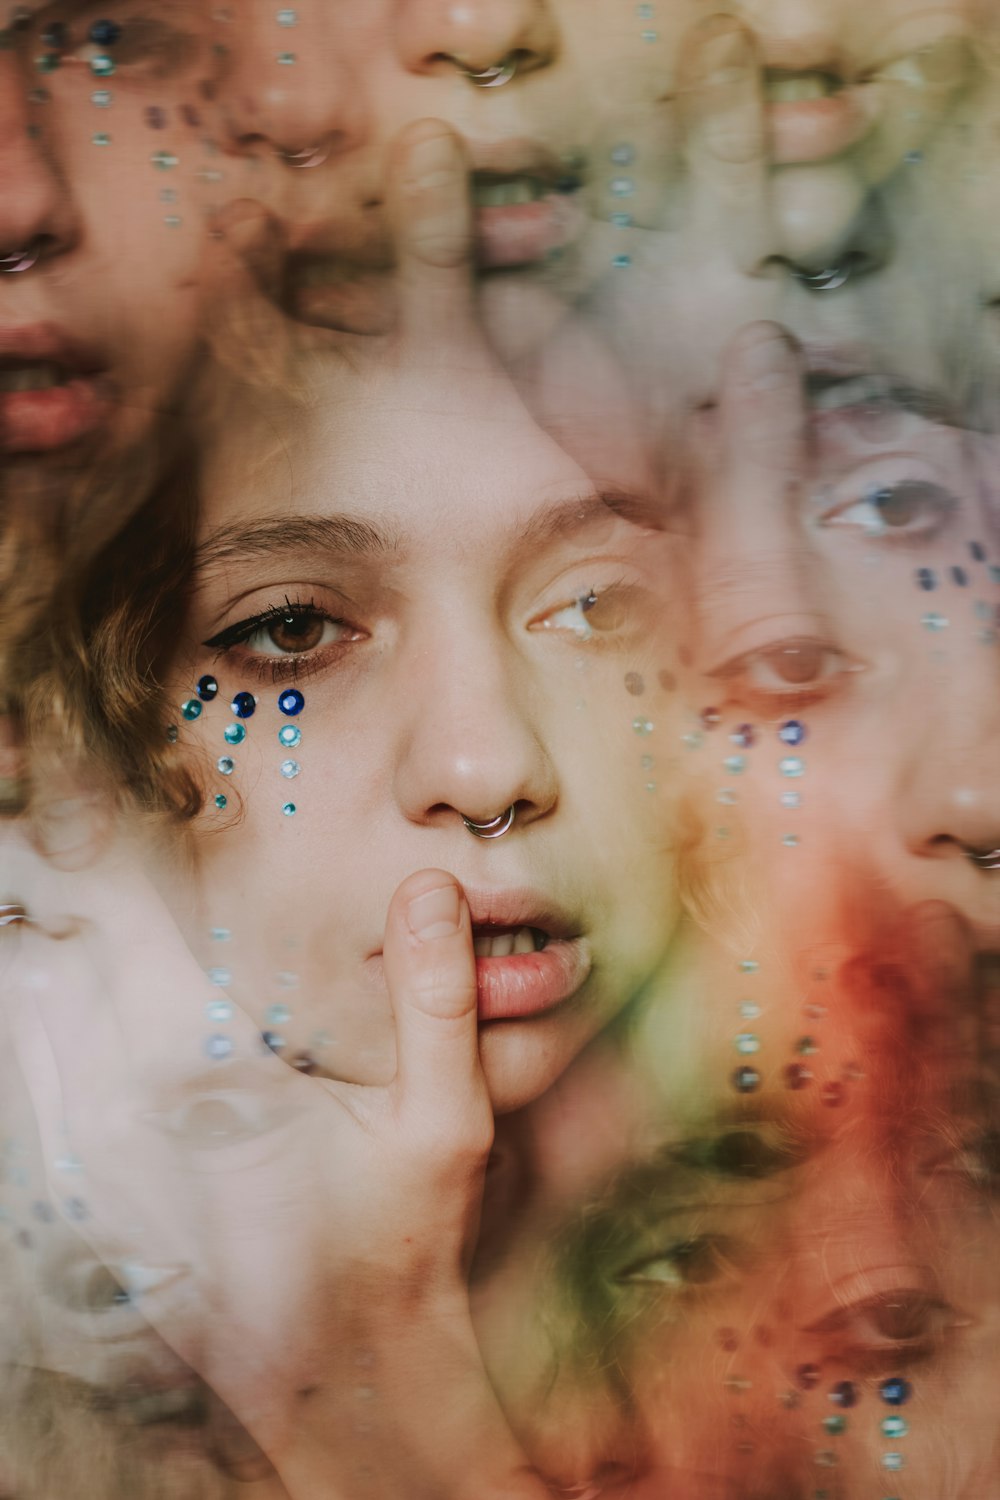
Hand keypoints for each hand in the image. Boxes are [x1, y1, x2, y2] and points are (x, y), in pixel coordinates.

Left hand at [1, 825, 545, 1496]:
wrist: (356, 1379)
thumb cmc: (407, 1249)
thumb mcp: (446, 1124)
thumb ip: (437, 1001)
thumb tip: (427, 883)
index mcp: (220, 1079)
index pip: (144, 946)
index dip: (108, 863)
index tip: (70, 787)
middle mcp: (146, 1117)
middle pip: (80, 983)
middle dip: (63, 904)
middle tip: (48, 806)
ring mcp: (118, 1164)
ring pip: (55, 1045)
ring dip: (47, 977)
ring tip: (36, 897)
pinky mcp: (111, 1200)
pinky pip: (58, 1112)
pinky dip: (50, 1050)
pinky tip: (45, 1006)